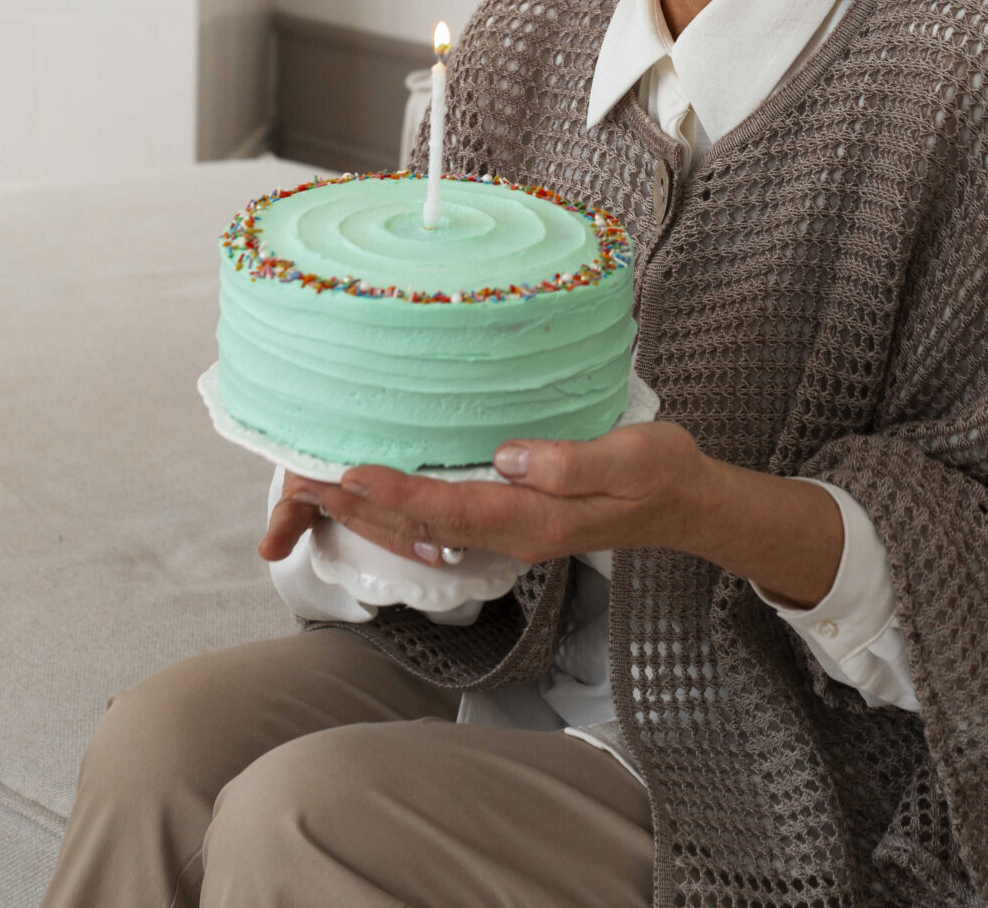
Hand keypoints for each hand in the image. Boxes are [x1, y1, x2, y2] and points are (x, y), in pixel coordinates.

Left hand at [264, 420, 845, 608]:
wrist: (687, 504)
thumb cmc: (663, 473)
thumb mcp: (634, 459)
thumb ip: (572, 461)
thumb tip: (507, 455)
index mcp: (535, 519)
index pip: (448, 507)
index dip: (393, 491)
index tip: (344, 472)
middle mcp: (514, 533)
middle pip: (421, 525)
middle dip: (359, 506)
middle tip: (300, 481)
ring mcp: (512, 532)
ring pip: (425, 527)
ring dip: (370, 509)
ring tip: (319, 488)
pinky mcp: (515, 520)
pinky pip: (443, 521)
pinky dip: (402, 509)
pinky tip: (377, 498)